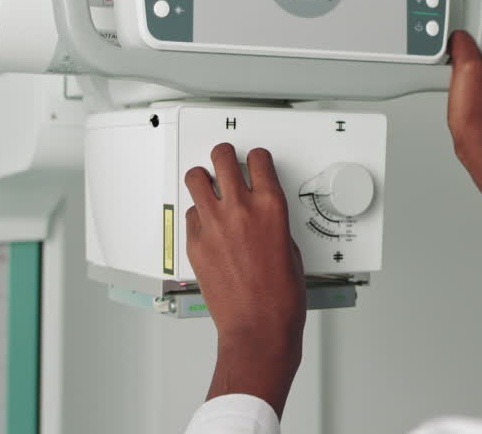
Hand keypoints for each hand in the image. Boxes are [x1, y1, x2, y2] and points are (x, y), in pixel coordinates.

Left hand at [184, 144, 305, 416]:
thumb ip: (273, 224)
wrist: (259, 327)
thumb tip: (263, 217)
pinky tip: (206, 222)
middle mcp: (240, 209)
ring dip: (203, 177)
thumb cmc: (280, 297)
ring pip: (196, 179)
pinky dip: (198, 215)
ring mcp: (214, 224)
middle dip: (225, 155)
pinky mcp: (195, 243)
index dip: (256, 158)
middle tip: (226, 158)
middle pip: (223, 158)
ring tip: (207, 182)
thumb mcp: (291, 249)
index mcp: (271, 207)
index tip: (255, 160)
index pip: (259, 160)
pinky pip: (190, 214)